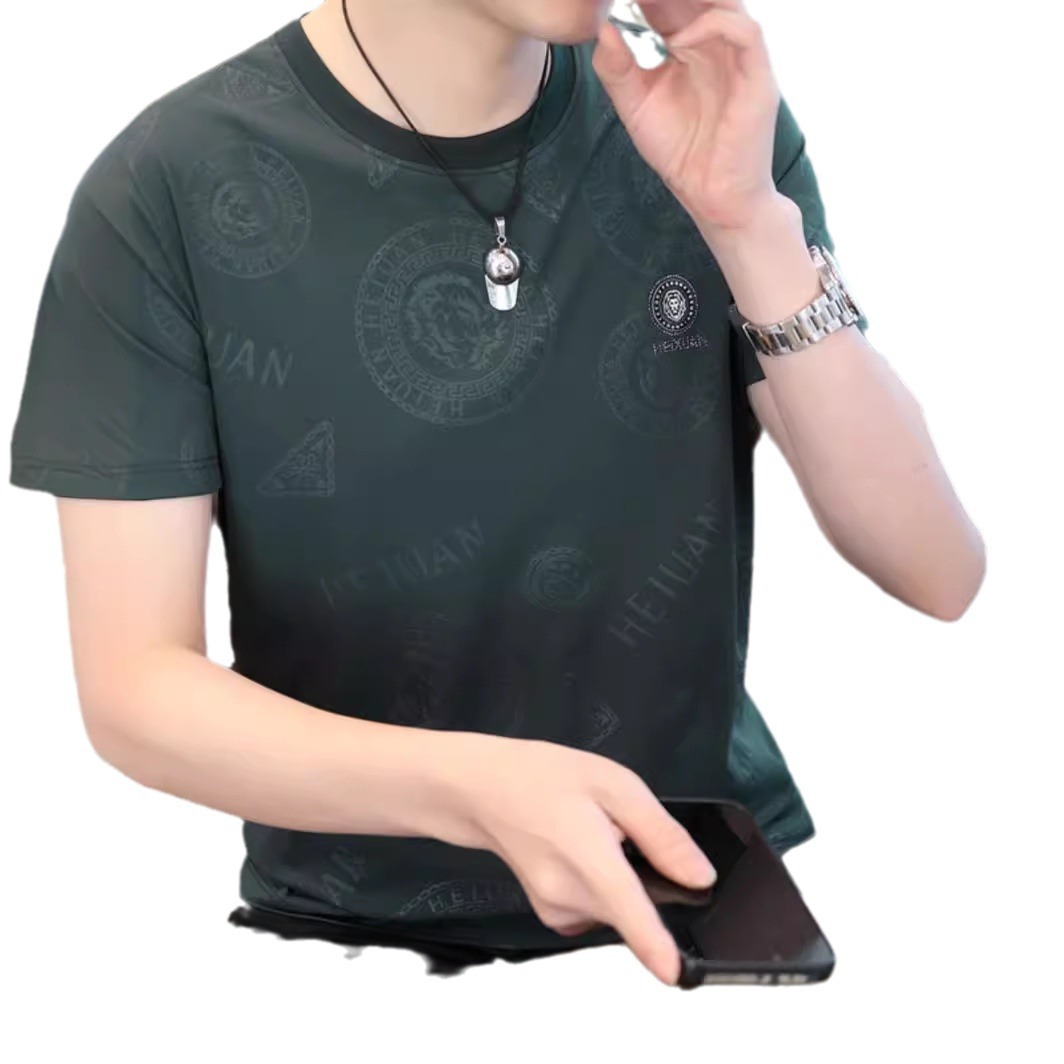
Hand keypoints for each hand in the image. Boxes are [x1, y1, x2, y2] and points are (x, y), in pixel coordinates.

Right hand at [441, 733, 716, 984]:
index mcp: (590, 862)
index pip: (631, 917)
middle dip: (645, 878)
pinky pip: (598, 908)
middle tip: (618, 830)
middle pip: (635, 908)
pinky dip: (601, 886)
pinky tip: (581, 851)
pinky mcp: (553, 917)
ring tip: (593, 834)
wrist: (482, 790)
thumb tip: (700, 876)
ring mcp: (558, 913)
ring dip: (621, 880)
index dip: (658, 949)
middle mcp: (570, 899)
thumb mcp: (614, 785)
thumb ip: (662, 834)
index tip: (678, 974)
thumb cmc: (541, 778)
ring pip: (618, 908)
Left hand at [593, 0, 781, 232]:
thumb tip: (602, 27)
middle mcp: (716, 41)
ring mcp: (739, 56)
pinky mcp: (757, 77)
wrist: (713, 194)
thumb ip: (616, 69)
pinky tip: (679, 40)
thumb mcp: (635, 107)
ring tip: (654, 0)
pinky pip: (744, 32)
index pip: (671, 0)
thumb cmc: (681, 152)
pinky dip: (712, 25)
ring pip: (727, 0)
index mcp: (688, 43)